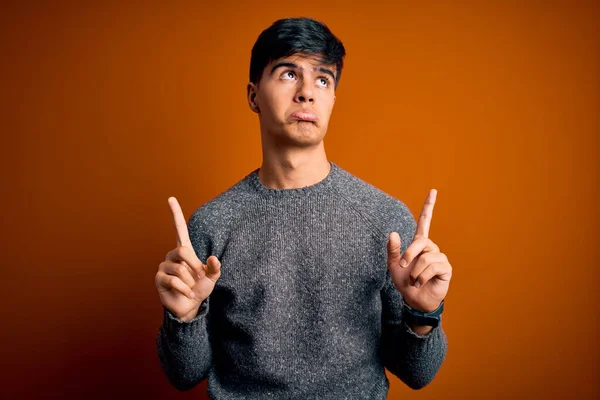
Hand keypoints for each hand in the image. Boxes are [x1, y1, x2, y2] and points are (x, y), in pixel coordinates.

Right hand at [155, 197, 220, 320]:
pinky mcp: (159, 279)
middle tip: (200, 276)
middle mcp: (172, 256)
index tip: (171, 198)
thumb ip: (214, 267)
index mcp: (185, 251)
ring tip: (191, 288)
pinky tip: (188, 294)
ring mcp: (164, 267)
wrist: (190, 307)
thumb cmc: (200, 289)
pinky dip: (185, 289)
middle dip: (194, 265)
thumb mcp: (212, 277)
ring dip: (190, 281)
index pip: (179, 228)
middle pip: (182, 251)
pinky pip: (174, 281)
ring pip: (179, 269)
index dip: (175, 214)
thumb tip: (213, 258)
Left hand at [387, 189, 451, 312]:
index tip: (433, 190)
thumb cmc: (405, 283)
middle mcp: (431, 248)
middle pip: (420, 241)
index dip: (429, 206)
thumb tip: (393, 233)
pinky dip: (422, 277)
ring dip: (414, 271)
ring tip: (414, 280)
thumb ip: (393, 250)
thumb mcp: (394, 266)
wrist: (414, 301)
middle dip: (408, 255)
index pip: (425, 221)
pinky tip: (421, 283)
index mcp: (419, 244)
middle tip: (403, 267)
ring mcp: (440, 257)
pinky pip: (432, 267)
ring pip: (425, 257)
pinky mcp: (446, 268)